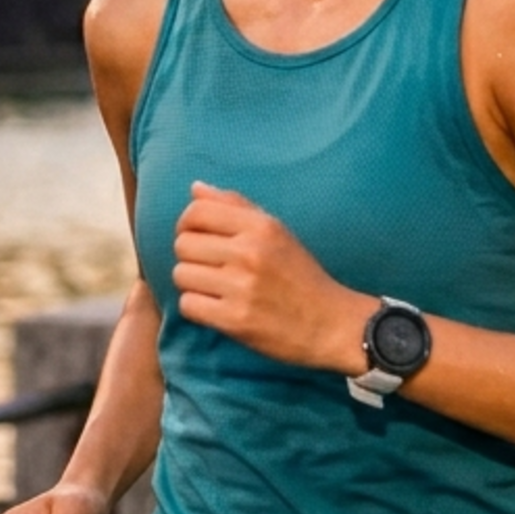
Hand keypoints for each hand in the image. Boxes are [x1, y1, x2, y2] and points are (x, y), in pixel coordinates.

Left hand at [172, 181, 371, 370]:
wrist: (333, 325)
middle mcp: (250, 253)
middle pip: (182, 244)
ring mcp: (242, 287)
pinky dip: (197, 308)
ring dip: (192, 284)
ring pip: (181, 275)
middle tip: (209, 267)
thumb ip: (235, 206)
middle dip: (190, 256)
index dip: (186, 223)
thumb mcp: (276, 232)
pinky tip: (216, 307)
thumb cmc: (301, 275)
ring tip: (215, 288)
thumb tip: (195, 188)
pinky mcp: (236, 320)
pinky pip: (188, 305)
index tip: (196, 236)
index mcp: (261, 227)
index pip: (197, 212)